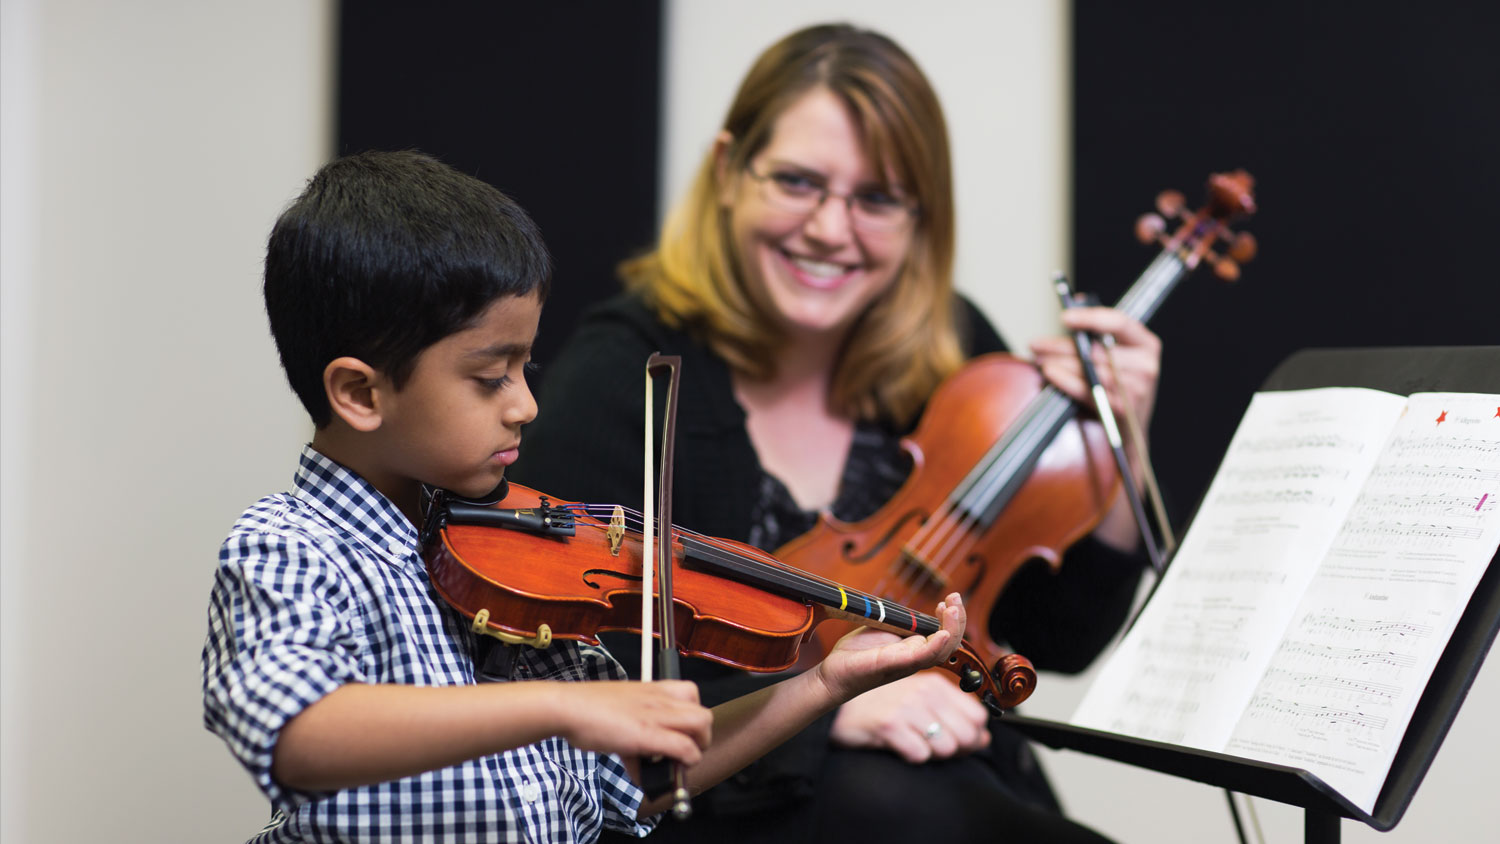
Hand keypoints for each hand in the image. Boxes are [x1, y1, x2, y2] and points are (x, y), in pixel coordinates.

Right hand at [557, 680, 712, 778]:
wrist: (568, 707)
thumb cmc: (587, 709)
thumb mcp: (619, 711)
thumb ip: (634, 730)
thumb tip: (638, 759)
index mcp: (653, 689)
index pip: (691, 695)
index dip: (691, 719)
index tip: (679, 735)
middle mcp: (659, 699)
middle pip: (704, 713)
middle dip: (701, 738)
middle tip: (683, 752)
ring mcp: (655, 715)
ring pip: (702, 725)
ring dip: (696, 749)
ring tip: (677, 762)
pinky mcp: (647, 734)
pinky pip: (684, 747)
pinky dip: (683, 762)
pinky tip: (665, 773)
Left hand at [811, 593, 965, 706]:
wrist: (835, 672)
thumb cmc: (858, 653)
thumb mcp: (884, 628)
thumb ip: (902, 621)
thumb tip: (915, 612)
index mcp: (915, 648)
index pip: (945, 636)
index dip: (951, 618)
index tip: (947, 600)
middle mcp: (916, 657)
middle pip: (950, 643)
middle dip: (958, 619)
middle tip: (955, 598)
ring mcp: (907, 662)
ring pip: (942, 650)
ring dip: (952, 629)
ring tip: (952, 609)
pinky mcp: (894, 664)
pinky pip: (921, 658)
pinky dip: (935, 646)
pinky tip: (942, 633)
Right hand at [829, 670, 990, 762]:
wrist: (840, 704)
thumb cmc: (883, 703)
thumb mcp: (920, 700)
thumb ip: (953, 715)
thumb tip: (983, 738)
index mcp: (936, 684)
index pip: (977, 717)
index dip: (972, 735)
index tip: (957, 740)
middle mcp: (924, 692)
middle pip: (965, 736)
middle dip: (955, 749)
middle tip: (932, 745)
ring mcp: (906, 708)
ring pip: (945, 748)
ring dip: (932, 753)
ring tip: (914, 743)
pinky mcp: (889, 725)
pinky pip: (919, 755)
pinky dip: (912, 756)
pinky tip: (899, 745)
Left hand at [1030, 306, 1160, 433]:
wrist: (1129, 431)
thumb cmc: (1118, 386)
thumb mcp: (1115, 354)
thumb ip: (1098, 329)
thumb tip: (1077, 300)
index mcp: (1146, 344)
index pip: (1119, 322)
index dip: (1090, 317)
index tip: (1064, 317)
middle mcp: (1146, 364)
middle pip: (1097, 350)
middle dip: (1061, 346)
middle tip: (1036, 343)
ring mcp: (1137, 388)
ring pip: (1090, 370)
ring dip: (1059, 363)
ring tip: (1038, 359)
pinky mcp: (1123, 409)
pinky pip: (1088, 390)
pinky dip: (1066, 381)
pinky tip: (1050, 374)